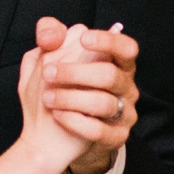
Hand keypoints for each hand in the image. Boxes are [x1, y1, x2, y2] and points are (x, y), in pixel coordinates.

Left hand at [32, 16, 138, 173]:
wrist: (54, 135)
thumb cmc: (58, 89)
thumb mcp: (48, 60)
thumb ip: (49, 38)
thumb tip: (51, 35)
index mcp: (117, 64)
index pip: (126, 48)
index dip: (108, 41)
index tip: (83, 39)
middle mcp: (126, 88)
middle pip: (110, 75)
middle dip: (75, 73)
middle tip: (47, 73)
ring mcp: (125, 114)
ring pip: (104, 103)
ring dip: (70, 98)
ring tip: (46, 98)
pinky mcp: (117, 137)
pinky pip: (99, 130)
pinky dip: (74, 121)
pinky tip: (57, 115)